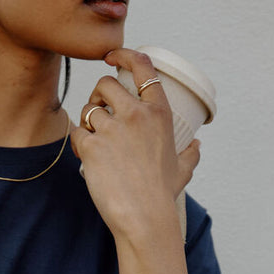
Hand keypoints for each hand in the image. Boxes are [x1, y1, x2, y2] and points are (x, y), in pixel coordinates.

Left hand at [71, 48, 199, 242]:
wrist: (144, 217)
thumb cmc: (163, 195)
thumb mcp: (183, 169)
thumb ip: (190, 153)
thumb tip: (196, 146)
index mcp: (159, 112)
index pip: (143, 67)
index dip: (124, 55)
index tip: (112, 56)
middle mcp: (136, 115)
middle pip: (106, 84)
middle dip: (99, 94)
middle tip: (99, 110)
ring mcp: (112, 129)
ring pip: (89, 108)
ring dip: (88, 119)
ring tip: (94, 137)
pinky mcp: (91, 146)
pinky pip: (77, 132)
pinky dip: (78, 141)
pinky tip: (85, 153)